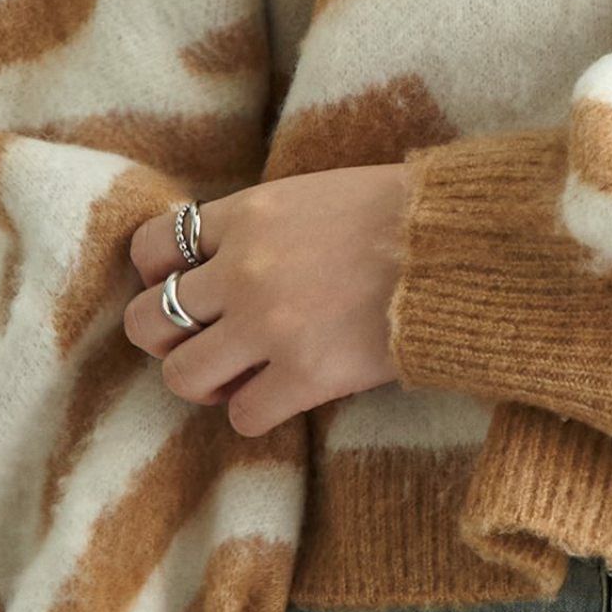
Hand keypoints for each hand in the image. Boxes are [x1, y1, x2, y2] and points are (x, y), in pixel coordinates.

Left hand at [123, 162, 411, 435]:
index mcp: (248, 215)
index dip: (156, 275)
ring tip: (238, 377)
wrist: (463, 248)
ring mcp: (270, 326)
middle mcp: (244, 270)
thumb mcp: (317, 193)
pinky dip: (257, 413)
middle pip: (148, 321)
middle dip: (168, 338)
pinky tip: (283, 395)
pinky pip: (243, 417)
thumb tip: (225, 257)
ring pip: (182, 377)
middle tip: (205, 341)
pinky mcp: (306, 375)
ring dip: (205, 382)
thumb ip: (262, 223)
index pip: (151, 247)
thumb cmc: (404, 213)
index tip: (182, 287)